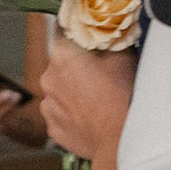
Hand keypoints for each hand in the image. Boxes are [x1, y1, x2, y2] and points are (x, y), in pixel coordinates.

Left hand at [39, 40, 135, 164]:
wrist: (120, 140)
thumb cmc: (123, 95)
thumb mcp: (123, 55)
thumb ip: (108, 38)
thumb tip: (106, 29)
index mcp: (63, 54)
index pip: (62, 28)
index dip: (76, 30)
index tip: (87, 33)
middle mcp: (48, 77)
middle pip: (61, 63)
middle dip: (77, 65)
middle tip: (100, 73)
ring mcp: (48, 105)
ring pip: (59, 90)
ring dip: (73, 91)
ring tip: (96, 100)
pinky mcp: (52, 128)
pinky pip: (60, 113)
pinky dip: (72, 113)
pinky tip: (90, 117)